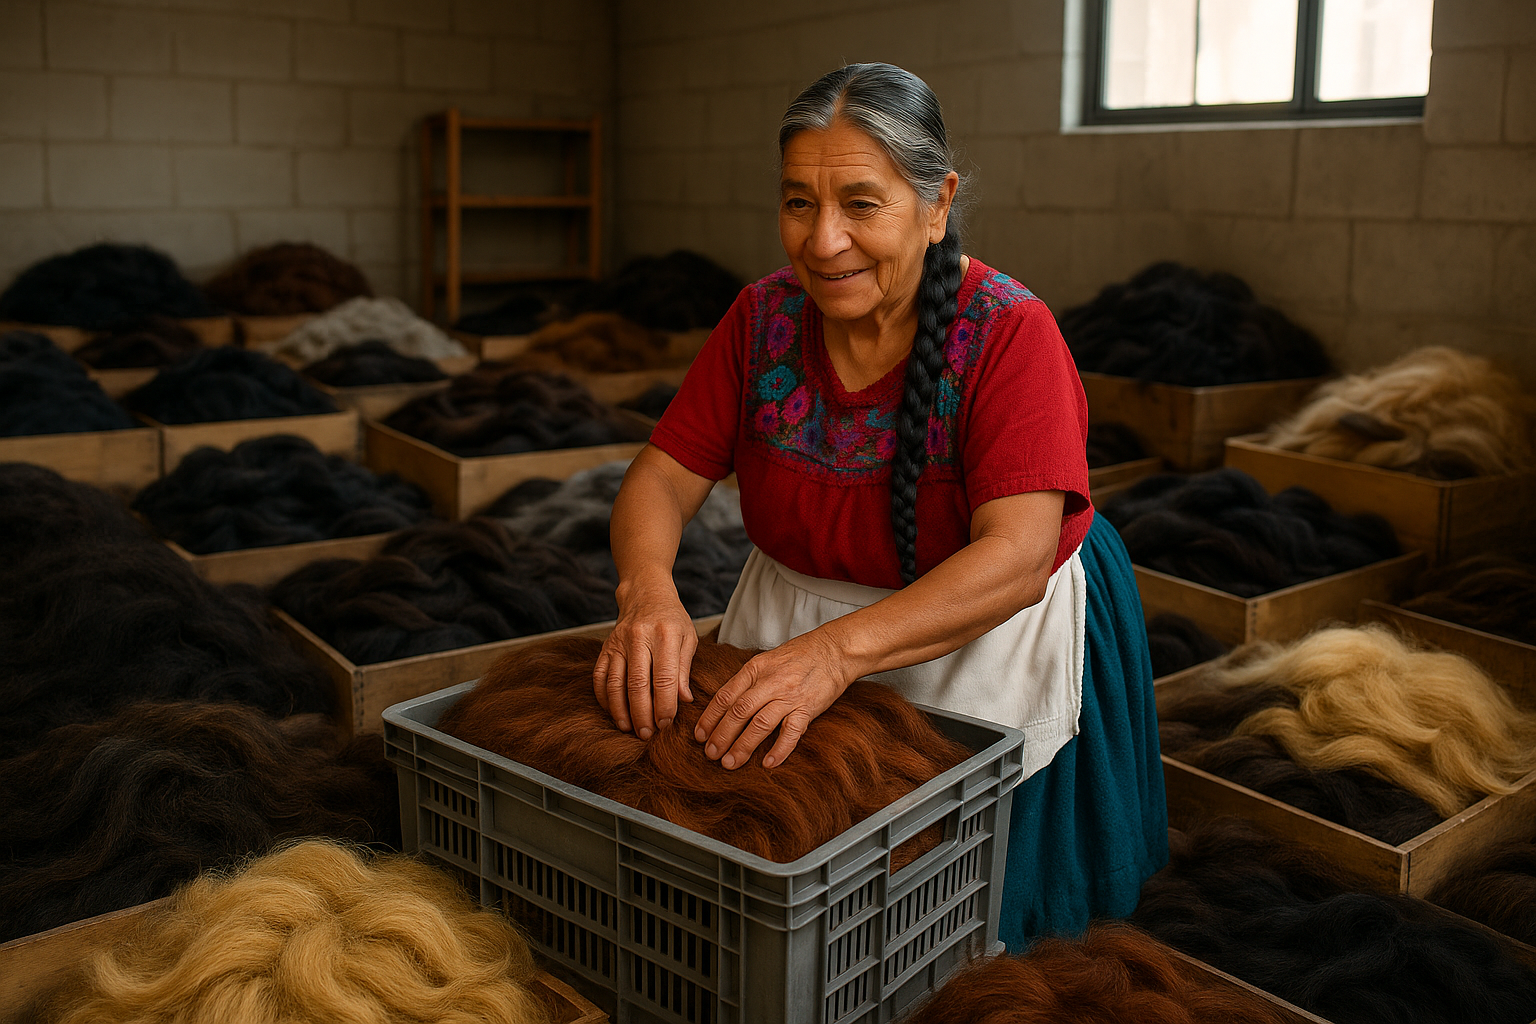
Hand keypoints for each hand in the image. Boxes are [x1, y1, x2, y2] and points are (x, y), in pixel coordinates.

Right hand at [593, 577, 697, 739]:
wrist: (645, 592)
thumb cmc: (671, 618)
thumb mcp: (688, 637)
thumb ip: (685, 669)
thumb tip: (684, 700)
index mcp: (665, 635)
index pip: (664, 678)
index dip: (665, 705)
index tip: (667, 723)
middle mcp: (639, 638)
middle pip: (637, 684)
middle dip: (642, 714)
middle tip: (648, 734)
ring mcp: (618, 642)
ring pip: (615, 683)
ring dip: (621, 711)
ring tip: (629, 729)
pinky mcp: (605, 647)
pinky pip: (599, 677)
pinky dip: (604, 698)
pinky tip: (613, 713)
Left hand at [696, 629, 851, 769]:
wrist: (835, 650)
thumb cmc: (800, 655)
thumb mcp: (767, 660)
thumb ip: (748, 680)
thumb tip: (726, 704)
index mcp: (755, 669)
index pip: (725, 696)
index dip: (710, 717)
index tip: (699, 735)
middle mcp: (770, 682)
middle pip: (738, 712)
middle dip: (721, 735)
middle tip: (710, 754)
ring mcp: (789, 696)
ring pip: (760, 724)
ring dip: (742, 746)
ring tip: (730, 763)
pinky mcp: (808, 709)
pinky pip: (791, 733)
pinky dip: (779, 750)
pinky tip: (767, 764)